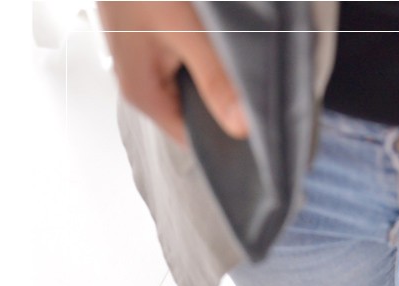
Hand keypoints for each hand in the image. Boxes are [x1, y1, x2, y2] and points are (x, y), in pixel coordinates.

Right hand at [96, 1, 246, 145]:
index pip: (191, 140)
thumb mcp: (187, 33)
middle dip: (224, 107)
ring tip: (234, 64)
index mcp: (143, 93)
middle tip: (256, 95)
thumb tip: (242, 126)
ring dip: (216, 81)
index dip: (224, 139)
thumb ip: (215, 80)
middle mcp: (141, 84)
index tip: (257, 134)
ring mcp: (146, 63)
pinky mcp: (153, 44)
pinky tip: (218, 47)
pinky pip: (186, 65)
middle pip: (193, 115)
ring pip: (192, 88)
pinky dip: (205, 60)